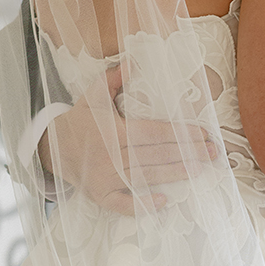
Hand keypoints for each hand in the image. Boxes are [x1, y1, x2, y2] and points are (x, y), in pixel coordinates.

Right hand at [42, 65, 221, 212]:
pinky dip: (141, 205)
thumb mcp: (93, 96)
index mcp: (114, 131)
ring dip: (174, 174)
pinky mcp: (99, 195)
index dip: (180, 134)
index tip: (203, 134)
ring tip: (199, 170)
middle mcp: (111, 156)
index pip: (154, 132)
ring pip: (146, 177)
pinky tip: (163, 201)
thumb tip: (133, 60)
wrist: (51, 147)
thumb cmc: (80, 120)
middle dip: (187, 154)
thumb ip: (113, 78)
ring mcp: (105, 178)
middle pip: (156, 155)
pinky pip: (122, 204)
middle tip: (213, 153)